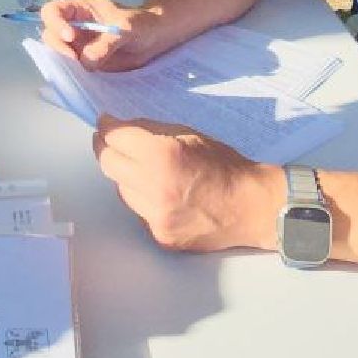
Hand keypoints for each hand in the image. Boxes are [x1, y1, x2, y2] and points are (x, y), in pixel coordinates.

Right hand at [38, 0, 172, 71]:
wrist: (153, 39)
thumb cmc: (141, 24)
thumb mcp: (127, 28)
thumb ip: (108, 42)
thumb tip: (87, 61)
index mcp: (80, 9)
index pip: (54, 11)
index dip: (55, 23)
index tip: (70, 37)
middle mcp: (73, 26)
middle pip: (50, 34)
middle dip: (58, 47)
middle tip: (74, 59)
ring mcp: (77, 45)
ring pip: (57, 53)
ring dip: (63, 62)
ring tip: (81, 69)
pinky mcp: (84, 61)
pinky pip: (70, 68)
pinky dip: (72, 73)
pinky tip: (82, 77)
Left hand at [93, 115, 283, 251]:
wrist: (251, 207)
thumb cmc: (226, 167)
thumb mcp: (190, 135)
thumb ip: (153, 132)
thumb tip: (121, 126)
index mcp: (162, 156)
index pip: (115, 137)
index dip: (107, 127)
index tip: (106, 123)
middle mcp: (154, 187)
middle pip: (107, 163)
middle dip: (107, 149)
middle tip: (113, 142)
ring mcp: (155, 215)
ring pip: (120, 189)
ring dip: (126, 176)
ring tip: (146, 170)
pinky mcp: (159, 234)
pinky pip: (138, 211)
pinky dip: (143, 199)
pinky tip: (162, 193)